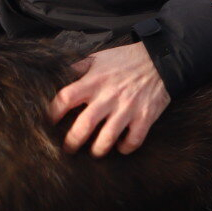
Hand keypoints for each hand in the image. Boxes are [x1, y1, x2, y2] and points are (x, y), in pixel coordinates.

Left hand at [49, 42, 170, 156]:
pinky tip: (120, 146)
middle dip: (73, 141)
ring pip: (108, 138)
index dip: (54, 112)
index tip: (51, 121)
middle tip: (69, 148)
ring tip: (94, 152)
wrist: (160, 59)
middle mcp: (109, 96)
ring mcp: (128, 108)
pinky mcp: (145, 117)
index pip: (66, 98)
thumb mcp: (100, 58)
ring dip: (98, 149)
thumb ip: (79, 68)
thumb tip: (58, 74)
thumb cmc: (127, 60)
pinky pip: (134, 140)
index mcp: (94, 81)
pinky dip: (125, 148)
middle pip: (85, 124)